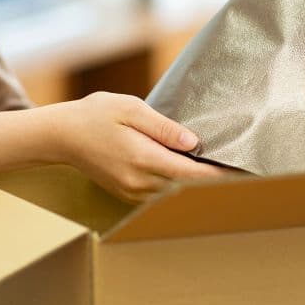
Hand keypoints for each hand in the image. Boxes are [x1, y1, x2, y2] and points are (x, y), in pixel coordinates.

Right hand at [49, 92, 226, 203]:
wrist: (61, 136)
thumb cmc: (95, 115)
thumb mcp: (130, 109)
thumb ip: (163, 127)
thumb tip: (194, 143)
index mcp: (142, 158)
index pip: (192, 174)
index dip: (220, 175)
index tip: (242, 171)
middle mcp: (138, 181)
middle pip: (187, 188)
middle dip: (214, 181)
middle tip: (243, 173)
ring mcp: (131, 191)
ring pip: (175, 195)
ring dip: (197, 186)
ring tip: (222, 173)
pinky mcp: (127, 193)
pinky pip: (160, 195)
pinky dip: (178, 187)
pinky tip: (190, 175)